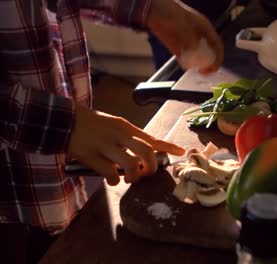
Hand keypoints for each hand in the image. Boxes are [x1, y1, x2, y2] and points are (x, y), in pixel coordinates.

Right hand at [67, 105, 184, 185]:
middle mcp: (119, 135)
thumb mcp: (114, 124)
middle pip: (146, 151)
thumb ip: (129, 137)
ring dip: (134, 176)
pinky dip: (114, 181)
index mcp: (125, 127)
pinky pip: (109, 173)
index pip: (151, 137)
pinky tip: (112, 180)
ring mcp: (105, 146)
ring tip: (131, 179)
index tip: (180, 152)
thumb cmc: (92, 124)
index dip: (167, 146)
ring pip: (130, 164)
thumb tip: (145, 153)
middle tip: (147, 174)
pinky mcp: (91, 156)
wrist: (64, 120)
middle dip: (151, 166)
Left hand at [147, 0, 222, 73]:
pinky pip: (185, 58)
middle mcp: (198, 36)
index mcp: (204, 27)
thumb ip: (189, 37)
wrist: (151, 10)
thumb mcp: (182, 23)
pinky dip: (187, 63)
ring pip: (198, 57)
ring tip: (198, 72)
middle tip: (206, 72)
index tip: (216, 67)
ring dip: (199, 65)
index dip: (218, 55)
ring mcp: (188, 42)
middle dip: (210, 63)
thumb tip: (196, 50)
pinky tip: (187, 67)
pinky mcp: (177, 47)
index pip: (216, 44)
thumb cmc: (169, 12)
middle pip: (209, 52)